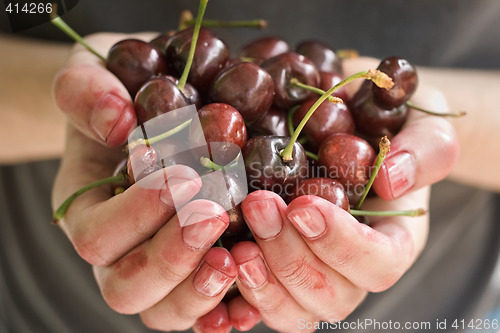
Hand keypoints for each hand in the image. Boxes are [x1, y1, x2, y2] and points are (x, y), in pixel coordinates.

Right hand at [52, 33, 235, 330]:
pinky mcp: (197, 269)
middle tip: (214, 215)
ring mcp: (158, 266)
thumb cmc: (121, 94)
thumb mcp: (93, 75)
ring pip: (166, 312)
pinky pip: (208, 310)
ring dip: (201, 290)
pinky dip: (231, 307)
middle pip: (129, 288)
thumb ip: (88, 91)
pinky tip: (253, 287)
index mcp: (89, 210)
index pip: (97, 239)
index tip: (181, 178)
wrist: (149, 107)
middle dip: (172, 257)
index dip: (137, 216)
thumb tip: (116, 121)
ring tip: (238, 256)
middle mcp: (119, 250)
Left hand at [225, 57, 459, 331]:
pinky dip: (235, 296)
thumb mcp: (422, 126)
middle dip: (290, 257)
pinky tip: (216, 265)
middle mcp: (352, 269)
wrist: (354, 125)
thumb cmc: (390, 127)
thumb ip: (425, 149)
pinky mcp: (276, 270)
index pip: (379, 265)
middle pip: (330, 297)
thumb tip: (391, 179)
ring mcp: (313, 274)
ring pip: (294, 312)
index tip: (304, 206)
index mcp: (393, 240)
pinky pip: (257, 303)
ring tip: (237, 240)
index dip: (341, 245)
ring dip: (262, 281)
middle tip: (258, 206)